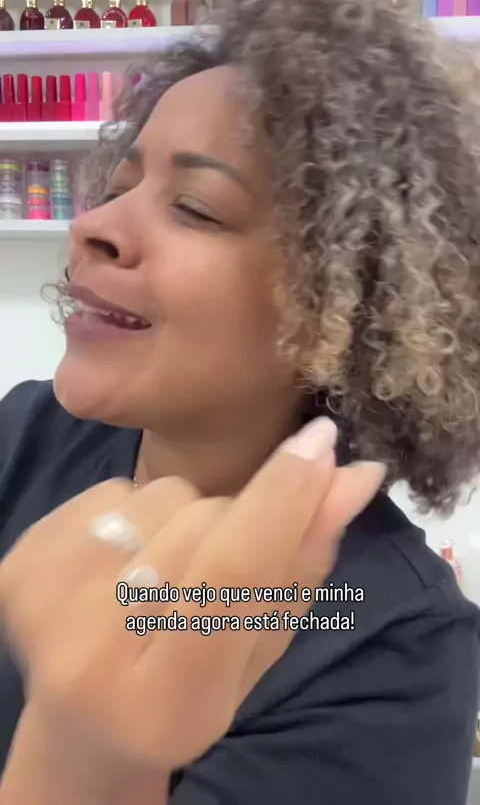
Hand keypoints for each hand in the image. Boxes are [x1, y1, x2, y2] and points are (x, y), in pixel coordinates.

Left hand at [0, 417, 385, 787]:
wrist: (85, 718)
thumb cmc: (191, 694)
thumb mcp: (260, 646)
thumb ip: (303, 563)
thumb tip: (356, 474)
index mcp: (168, 702)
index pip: (236, 572)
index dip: (284, 498)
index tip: (323, 439)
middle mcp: (90, 655)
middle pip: (201, 521)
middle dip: (235, 522)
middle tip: (219, 571)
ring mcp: (43, 606)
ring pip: (159, 496)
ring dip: (184, 517)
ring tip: (168, 572)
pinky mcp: (17, 566)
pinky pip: (112, 489)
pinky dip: (136, 512)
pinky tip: (125, 561)